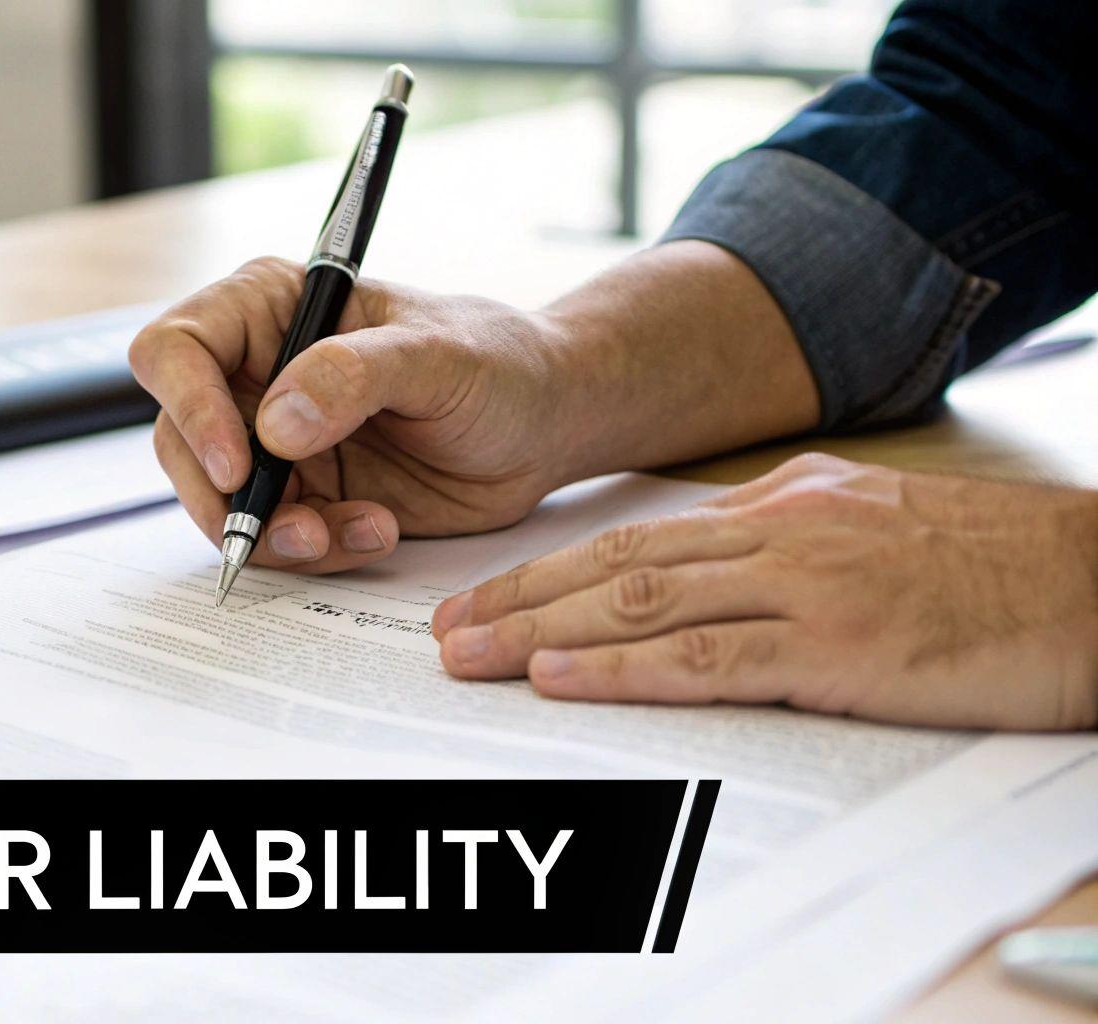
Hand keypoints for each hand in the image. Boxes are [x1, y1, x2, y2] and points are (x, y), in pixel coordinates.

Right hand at [129, 256, 577, 572]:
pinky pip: (272, 539)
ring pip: (219, 503)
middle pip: (180, 440)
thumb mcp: (439, 355)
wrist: (545, 427)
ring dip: (276, 535)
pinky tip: (376, 532)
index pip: (177, 348)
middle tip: (295, 526)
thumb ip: (354, 375)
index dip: (190, 406)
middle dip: (227, 497)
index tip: (239, 464)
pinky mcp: (304, 496)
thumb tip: (276, 423)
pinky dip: (315, 551)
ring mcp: (275, 441)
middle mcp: (258, 374)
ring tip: (350, 532)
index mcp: (271, 309)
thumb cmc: (501, 364)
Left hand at [429, 453, 1097, 730]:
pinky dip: (624, 669)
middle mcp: (780, 533)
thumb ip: (786, 536)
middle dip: (518, 599)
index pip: (637, 537)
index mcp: (783, 505)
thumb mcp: (874, 523)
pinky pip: (708, 657)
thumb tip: (705, 552)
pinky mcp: (841, 645)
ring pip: (643, 604)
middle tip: (442, 631)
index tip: (485, 597)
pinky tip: (563, 677)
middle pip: (616, 564)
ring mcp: (808, 585)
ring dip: (543, 633)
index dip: (549, 571)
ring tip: (470, 655)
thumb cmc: (997, 565)